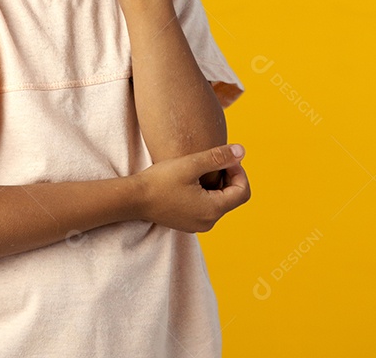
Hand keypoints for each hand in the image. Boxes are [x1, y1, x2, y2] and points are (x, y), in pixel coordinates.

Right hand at [133, 144, 251, 232]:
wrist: (133, 199)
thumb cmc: (160, 181)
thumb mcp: (190, 165)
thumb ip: (218, 157)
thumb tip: (241, 151)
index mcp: (213, 210)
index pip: (242, 191)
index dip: (238, 171)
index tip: (224, 157)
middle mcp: (209, 222)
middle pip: (233, 197)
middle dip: (229, 177)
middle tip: (213, 160)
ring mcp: (198, 225)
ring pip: (221, 202)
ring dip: (218, 184)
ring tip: (201, 169)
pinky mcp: (189, 223)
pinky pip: (208, 207)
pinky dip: (207, 193)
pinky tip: (192, 180)